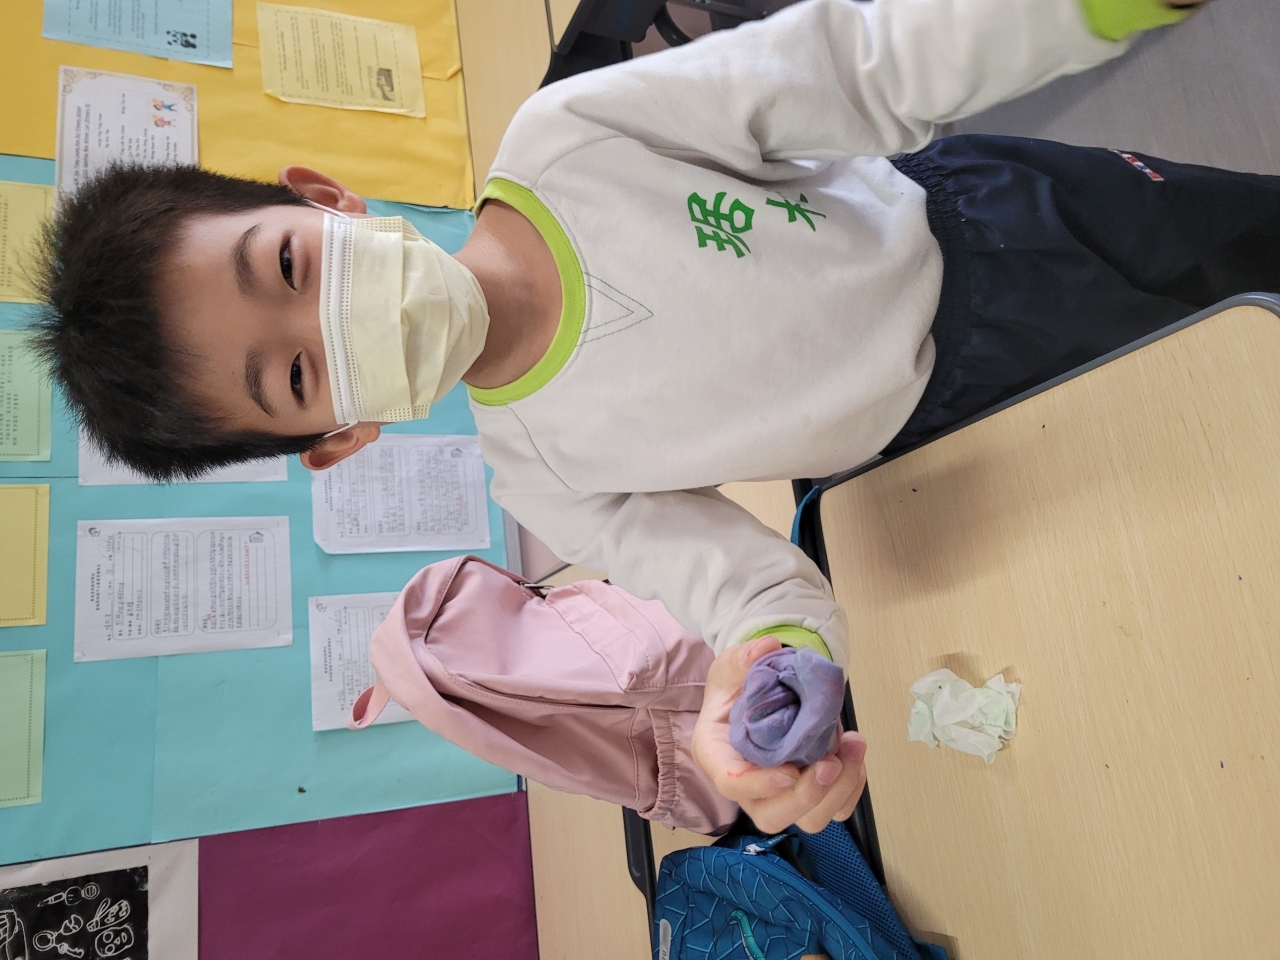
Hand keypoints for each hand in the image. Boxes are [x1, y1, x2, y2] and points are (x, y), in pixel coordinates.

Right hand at [692, 634, 867, 833]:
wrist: (759, 695)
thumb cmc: (737, 687)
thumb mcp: (731, 667)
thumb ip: (742, 659)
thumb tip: (768, 647)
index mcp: (718, 755)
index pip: (731, 784)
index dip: (759, 784)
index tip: (789, 772)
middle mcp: (748, 785)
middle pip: (771, 816)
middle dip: (806, 796)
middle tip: (830, 763)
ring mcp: (781, 794)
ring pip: (809, 818)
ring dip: (838, 790)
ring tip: (853, 746)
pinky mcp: (810, 792)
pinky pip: (835, 807)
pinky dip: (852, 786)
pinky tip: (855, 753)